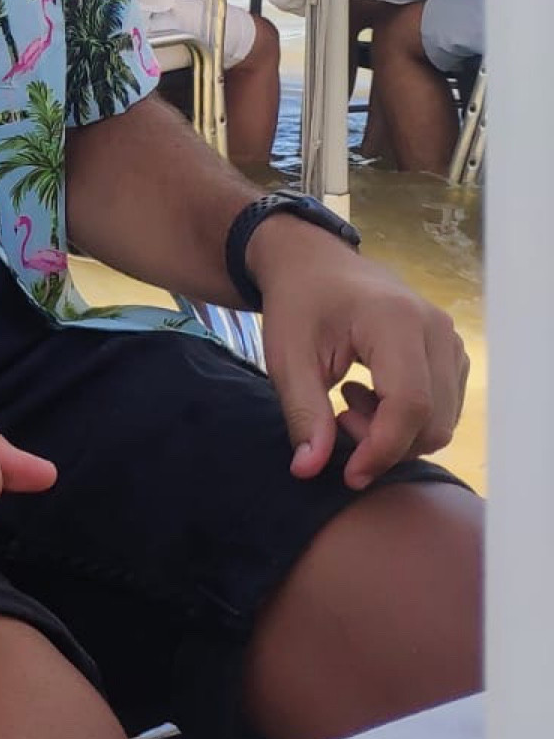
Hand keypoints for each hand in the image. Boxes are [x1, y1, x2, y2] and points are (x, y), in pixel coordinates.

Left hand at [248, 219, 467, 488]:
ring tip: (348, 402)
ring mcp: (450, 339)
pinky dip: (408, 419)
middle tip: (337, 420)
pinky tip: (370, 394)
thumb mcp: (286, 357)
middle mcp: (436, 328)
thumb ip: (302, 413)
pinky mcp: (452, 351)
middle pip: (433, 421)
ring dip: (395, 432)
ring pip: (442, 420)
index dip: (381, 450)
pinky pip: (444, 407)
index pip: (409, 406)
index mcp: (396, 321)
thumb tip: (309, 470)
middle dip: (385, 443)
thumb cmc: (298, 304)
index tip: (347, 474)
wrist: (314, 264)